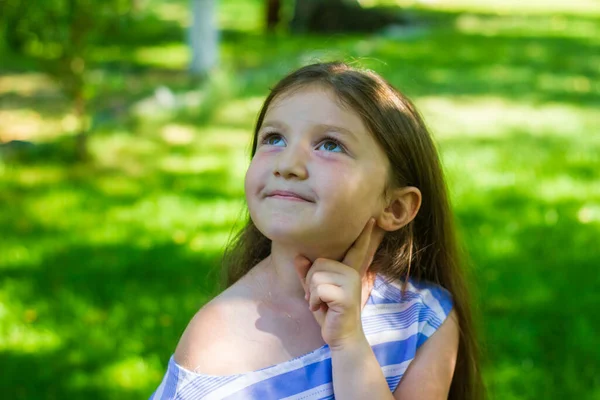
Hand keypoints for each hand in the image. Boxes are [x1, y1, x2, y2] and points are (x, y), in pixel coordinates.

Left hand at [294, 218, 382, 350]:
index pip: (356, 248)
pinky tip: (322, 309)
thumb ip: (307, 274)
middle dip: (310, 282)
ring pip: (316, 276)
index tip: (372, 218)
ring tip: (322, 303)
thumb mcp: (314, 291)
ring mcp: (351, 283)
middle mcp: (352, 272)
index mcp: (348, 270)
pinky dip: (314, 300)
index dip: (364, 234)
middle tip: (319, 298)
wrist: (341, 337)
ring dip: (312, 293)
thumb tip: (298, 256)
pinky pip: (319, 288)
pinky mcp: (346, 295)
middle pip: (318, 264)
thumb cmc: (328, 313)